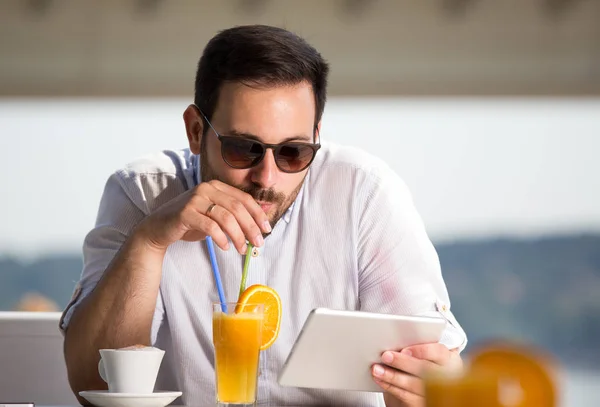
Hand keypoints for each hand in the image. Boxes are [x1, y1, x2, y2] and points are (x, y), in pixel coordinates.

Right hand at [136, 180, 271, 253]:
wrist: (159, 228)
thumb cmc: (190, 222)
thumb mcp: (214, 216)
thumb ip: (232, 216)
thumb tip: (257, 226)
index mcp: (216, 186)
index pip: (244, 198)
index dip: (258, 214)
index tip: (267, 229)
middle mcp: (206, 189)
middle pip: (237, 208)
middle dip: (251, 227)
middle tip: (258, 243)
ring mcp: (195, 199)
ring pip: (226, 218)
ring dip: (238, 236)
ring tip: (242, 249)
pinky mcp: (185, 213)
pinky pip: (210, 226)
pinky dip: (221, 238)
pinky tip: (225, 247)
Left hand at [371, 343, 462, 406]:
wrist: (422, 391)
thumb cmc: (422, 367)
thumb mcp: (424, 355)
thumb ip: (416, 348)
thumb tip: (396, 341)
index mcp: (448, 359)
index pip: (439, 352)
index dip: (422, 350)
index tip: (405, 349)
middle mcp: (446, 376)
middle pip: (425, 369)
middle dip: (403, 362)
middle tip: (385, 355)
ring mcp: (436, 393)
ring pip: (414, 384)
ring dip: (392, 376)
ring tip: (377, 368)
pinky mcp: (423, 403)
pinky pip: (406, 396)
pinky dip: (391, 386)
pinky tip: (380, 379)